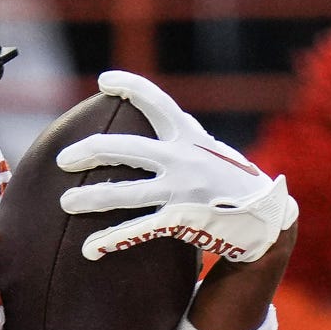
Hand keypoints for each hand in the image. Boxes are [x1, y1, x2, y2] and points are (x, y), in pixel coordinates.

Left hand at [59, 71, 298, 265]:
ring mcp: (181, 189)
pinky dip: (111, 240)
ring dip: (91, 198)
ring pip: (125, 192)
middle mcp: (182, 158)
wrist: (266, 219)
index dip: (130, 87)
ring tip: (66, 202)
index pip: (157, 102)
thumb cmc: (234, 183)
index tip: (105, 80)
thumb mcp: (213, 150)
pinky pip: (138, 230)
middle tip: (63, 159)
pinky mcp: (181, 219)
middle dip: (91, 151)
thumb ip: (187, 137)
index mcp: (190, 137)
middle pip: (126, 147)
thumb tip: (165, 120)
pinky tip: (89, 249)